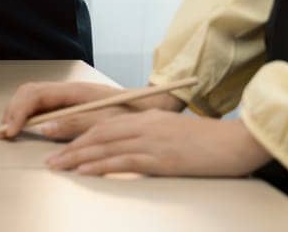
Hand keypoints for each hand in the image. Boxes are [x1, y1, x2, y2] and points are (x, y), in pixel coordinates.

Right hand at [0, 81, 184, 139]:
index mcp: (74, 90)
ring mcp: (68, 95)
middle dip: (12, 111)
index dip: (18, 112)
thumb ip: (74, 124)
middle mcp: (67, 89)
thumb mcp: (107, 121)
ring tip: (11, 131)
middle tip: (4, 133)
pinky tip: (27, 128)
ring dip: (18, 113)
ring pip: (32, 98)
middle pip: (28, 92)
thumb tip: (44, 128)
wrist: (152, 104)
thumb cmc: (133, 112)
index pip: (34, 94)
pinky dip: (29, 115)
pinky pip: (42, 105)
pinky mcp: (70, 103)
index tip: (12, 131)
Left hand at [47, 111, 271, 176]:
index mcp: (145, 117)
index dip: (78, 135)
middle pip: (97, 134)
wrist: (236, 142)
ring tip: (58, 166)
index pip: (103, 124)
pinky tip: (85, 171)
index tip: (61, 146)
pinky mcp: (161, 158)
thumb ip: (147, 132)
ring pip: (105, 146)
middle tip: (51, 160)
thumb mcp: (171, 130)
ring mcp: (152, 141)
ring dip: (77, 157)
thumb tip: (126, 145)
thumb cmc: (207, 140)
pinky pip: (124, 160)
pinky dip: (101, 165)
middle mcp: (144, 125)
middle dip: (70, 147)